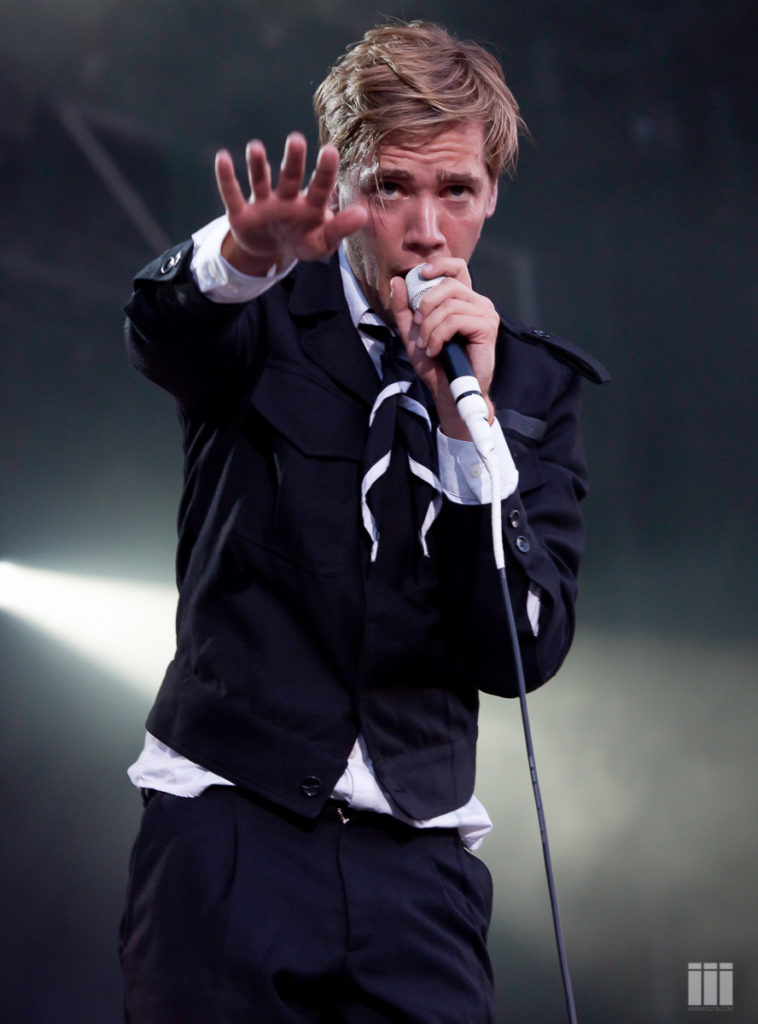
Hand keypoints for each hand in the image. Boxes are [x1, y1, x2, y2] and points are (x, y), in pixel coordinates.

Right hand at [215, 133, 367, 275]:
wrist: (271, 251)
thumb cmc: (302, 241)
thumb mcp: (322, 242)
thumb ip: (340, 229)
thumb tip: (363, 214)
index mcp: (310, 206)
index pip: (320, 187)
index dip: (325, 171)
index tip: (330, 151)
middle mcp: (287, 199)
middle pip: (290, 177)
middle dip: (293, 161)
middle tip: (296, 140)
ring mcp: (263, 204)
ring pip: (260, 181)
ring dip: (257, 165)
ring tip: (255, 148)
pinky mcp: (241, 214)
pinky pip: (232, 194)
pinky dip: (226, 178)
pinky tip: (222, 158)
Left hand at [389, 259, 498, 440]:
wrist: (449, 391)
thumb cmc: (436, 364)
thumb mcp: (413, 333)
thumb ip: (404, 308)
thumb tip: (397, 281)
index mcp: (463, 300)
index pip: (456, 268)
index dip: (439, 265)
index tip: (420, 274)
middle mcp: (477, 302)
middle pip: (447, 285)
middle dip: (425, 305)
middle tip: (419, 327)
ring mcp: (485, 313)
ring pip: (449, 306)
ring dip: (430, 328)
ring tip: (428, 345)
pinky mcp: (487, 327)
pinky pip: (455, 320)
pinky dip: (438, 336)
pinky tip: (436, 350)